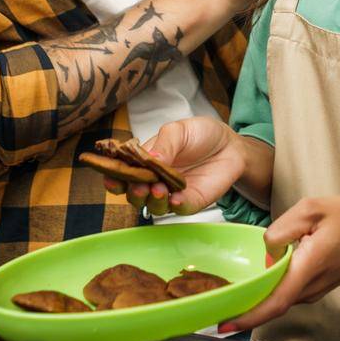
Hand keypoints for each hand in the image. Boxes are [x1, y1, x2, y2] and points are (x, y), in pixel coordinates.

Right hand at [101, 117, 246, 216]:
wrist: (229, 144)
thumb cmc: (199, 134)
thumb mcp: (178, 131)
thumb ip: (163, 145)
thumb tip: (149, 160)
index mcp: (144, 162)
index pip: (123, 173)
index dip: (114, 177)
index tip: (110, 178)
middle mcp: (153, 181)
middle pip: (134, 194)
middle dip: (132, 192)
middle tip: (139, 185)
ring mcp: (171, 194)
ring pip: (153, 206)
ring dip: (152, 200)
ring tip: (158, 189)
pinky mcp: (190, 202)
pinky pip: (179, 209)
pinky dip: (175, 206)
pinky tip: (175, 198)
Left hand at [218, 196, 339, 332]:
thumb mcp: (313, 209)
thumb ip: (283, 227)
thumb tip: (266, 246)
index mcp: (307, 268)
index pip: (275, 301)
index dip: (249, 316)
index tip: (225, 324)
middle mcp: (309, 286)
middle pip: (271, 305)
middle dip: (241, 310)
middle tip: (211, 308)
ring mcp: (313, 290)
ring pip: (277, 300)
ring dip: (253, 302)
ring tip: (225, 295)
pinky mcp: (313, 286)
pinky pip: (285, 293)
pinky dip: (266, 293)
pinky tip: (252, 283)